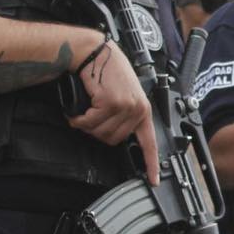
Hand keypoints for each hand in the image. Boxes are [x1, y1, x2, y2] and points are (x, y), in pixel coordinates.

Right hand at [67, 40, 159, 184]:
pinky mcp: (110, 103)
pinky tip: (79, 108)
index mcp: (143, 110)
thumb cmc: (106, 72)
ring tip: (86, 109)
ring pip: (100, 133)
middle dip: (97, 131)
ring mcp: (125, 106)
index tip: (153, 180)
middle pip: (113, 140)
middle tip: (91, 115)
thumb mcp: (124, 94)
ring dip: (86, 124)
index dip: (151, 163)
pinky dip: (79, 118)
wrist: (95, 52)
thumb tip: (116, 136)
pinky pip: (89, 123)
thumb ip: (125, 114)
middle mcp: (137, 109)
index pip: (150, 142)